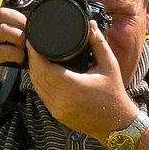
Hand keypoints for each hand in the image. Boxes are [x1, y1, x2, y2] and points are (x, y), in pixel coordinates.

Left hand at [27, 20, 138, 140]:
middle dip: (32, 60)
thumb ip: (98, 44)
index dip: (34, 54)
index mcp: (72, 86)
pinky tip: (42, 73)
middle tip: (32, 45)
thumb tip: (91, 25)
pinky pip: (42, 96)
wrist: (116, 124)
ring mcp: (57, 109)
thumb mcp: (109, 65)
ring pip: (36, 87)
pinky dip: (40, 83)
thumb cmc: (114, 94)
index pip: (43, 67)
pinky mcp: (57, 114)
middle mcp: (61, 99)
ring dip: (34, 71)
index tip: (32, 41)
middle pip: (36, 76)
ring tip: (36, 57)